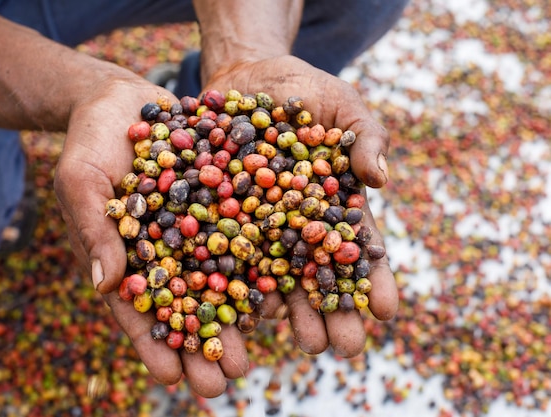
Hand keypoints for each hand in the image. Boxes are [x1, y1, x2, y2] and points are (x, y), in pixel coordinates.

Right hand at [54, 75, 248, 397]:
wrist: (122, 98)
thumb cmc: (90, 141)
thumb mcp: (82, 179)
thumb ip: (94, 229)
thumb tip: (103, 286)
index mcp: (128, 256)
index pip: (139, 309)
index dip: (154, 344)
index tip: (172, 380)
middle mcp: (167, 249)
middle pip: (186, 304)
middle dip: (201, 344)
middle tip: (222, 384)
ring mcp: (198, 227)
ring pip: (220, 279)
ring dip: (235, 318)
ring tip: (253, 356)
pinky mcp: (225, 200)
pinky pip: (245, 234)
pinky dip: (259, 262)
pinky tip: (279, 295)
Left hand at [203, 55, 398, 357]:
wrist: (248, 76)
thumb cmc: (306, 92)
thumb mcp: (344, 106)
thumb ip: (367, 138)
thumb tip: (381, 180)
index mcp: (333, 204)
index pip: (357, 246)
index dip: (373, 279)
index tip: (387, 312)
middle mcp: (297, 223)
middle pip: (317, 272)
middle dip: (333, 309)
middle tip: (344, 346)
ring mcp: (259, 223)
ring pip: (276, 273)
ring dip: (291, 310)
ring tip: (303, 343)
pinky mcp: (220, 215)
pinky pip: (227, 251)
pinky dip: (236, 280)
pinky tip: (247, 310)